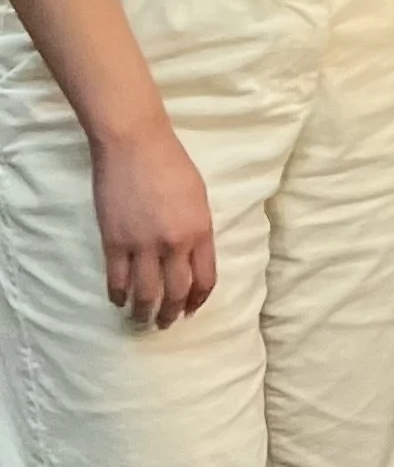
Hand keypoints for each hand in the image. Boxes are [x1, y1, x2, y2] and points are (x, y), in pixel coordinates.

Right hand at [92, 119, 215, 327]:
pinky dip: (117, 295)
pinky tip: (118, 300)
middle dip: (171, 314)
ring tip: (141, 319)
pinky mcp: (114, 241)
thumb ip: (197, 229)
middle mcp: (174, 243)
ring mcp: (143, 245)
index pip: (205, 279)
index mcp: (200, 231)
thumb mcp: (199, 197)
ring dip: (143, 312)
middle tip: (165, 323)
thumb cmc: (170, 163)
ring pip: (145, 293)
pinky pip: (117, 280)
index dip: (198, 300)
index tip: (191, 309)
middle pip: (176, 292)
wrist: (134, 143)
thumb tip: (191, 256)